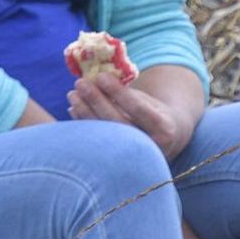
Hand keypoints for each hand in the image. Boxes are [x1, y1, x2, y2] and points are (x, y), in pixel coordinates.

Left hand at [67, 70, 193, 159]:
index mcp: (164, 129)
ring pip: (104, 135)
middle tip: (81, 83)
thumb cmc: (155, 114)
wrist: (166, 142)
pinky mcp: (118, 162)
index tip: (101, 76)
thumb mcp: (151, 102)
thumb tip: (97, 81)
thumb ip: (128, 94)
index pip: (139, 109)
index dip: (118, 92)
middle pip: (118, 123)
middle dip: (97, 101)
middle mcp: (151, 146)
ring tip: (73, 94)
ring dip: (85, 112)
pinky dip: (83, 124)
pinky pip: (96, 143)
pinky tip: (74, 108)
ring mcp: (133, 157)